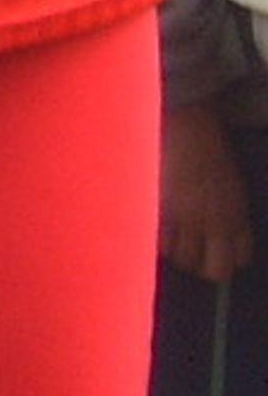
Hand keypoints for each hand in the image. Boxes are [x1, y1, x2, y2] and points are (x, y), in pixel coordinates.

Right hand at [163, 102, 254, 281]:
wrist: (186, 125)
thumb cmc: (212, 150)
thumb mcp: (233, 186)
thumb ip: (232, 215)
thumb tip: (225, 241)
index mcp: (236, 217)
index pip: (239, 258)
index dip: (228, 259)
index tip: (218, 253)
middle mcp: (215, 224)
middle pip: (214, 270)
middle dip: (204, 266)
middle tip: (193, 254)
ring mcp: (185, 219)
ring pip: (183, 258)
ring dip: (178, 253)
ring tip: (171, 239)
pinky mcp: (159, 210)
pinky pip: (159, 241)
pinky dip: (157, 240)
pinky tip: (155, 227)